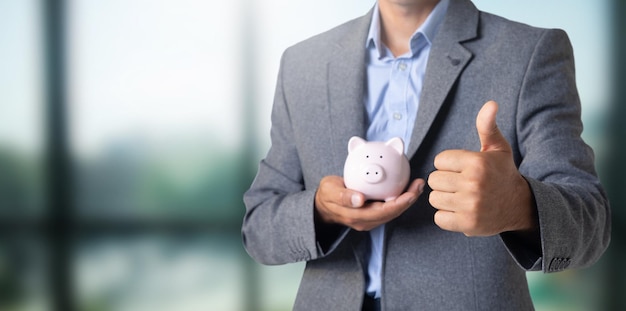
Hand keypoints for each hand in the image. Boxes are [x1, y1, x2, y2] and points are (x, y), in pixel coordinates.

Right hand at [315, 176, 424, 230]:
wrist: (322, 206)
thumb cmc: (326, 195)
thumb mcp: (330, 191)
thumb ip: (343, 196)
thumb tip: (360, 199)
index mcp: (357, 217)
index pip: (383, 212)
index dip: (400, 203)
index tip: (411, 192)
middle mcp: (366, 221)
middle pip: (392, 213)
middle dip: (409, 200)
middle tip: (419, 184)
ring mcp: (370, 220)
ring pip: (393, 211)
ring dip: (407, 199)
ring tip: (417, 185)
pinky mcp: (372, 215)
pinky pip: (389, 208)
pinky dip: (399, 198)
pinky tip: (405, 186)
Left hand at [428, 101, 535, 235]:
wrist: (519, 206)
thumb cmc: (502, 173)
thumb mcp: (497, 148)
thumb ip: (487, 126)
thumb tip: (491, 103)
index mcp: (477, 162)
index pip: (439, 161)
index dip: (448, 165)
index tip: (463, 169)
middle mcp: (473, 184)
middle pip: (434, 180)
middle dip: (444, 182)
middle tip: (461, 184)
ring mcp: (470, 206)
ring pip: (434, 199)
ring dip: (444, 199)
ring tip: (461, 197)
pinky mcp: (467, 224)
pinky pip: (439, 218)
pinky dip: (447, 217)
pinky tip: (461, 211)